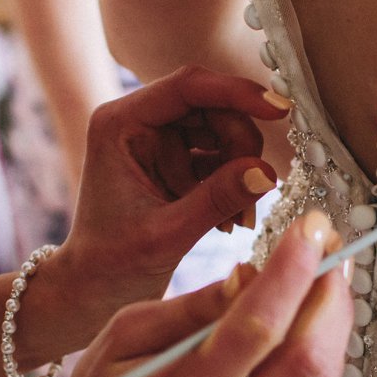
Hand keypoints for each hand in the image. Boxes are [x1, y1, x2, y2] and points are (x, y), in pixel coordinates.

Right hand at [41, 209, 350, 376]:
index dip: (292, 272)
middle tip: (329, 250)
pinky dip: (326, 361)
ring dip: (335, 326)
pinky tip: (319, 326)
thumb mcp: (124, 333)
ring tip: (328, 282)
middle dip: (328, 296)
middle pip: (303, 361)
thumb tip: (255, 273)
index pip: (254, 329)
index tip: (312, 227)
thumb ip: (193, 307)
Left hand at [58, 65, 287, 313]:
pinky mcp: (174, 160)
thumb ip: (217, 199)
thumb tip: (267, 173)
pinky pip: (220, 156)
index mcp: (119, 123)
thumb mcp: (168, 234)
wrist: (98, 289)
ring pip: (222, 131)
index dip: (236, 93)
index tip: (278, 111)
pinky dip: (234, 184)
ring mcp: (157, 139)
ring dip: (242, 169)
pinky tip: (230, 221)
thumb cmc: (115, 263)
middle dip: (241, 146)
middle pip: (211, 107)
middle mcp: (137, 121)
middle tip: (256, 192)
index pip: (186, 87)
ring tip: (240, 219)